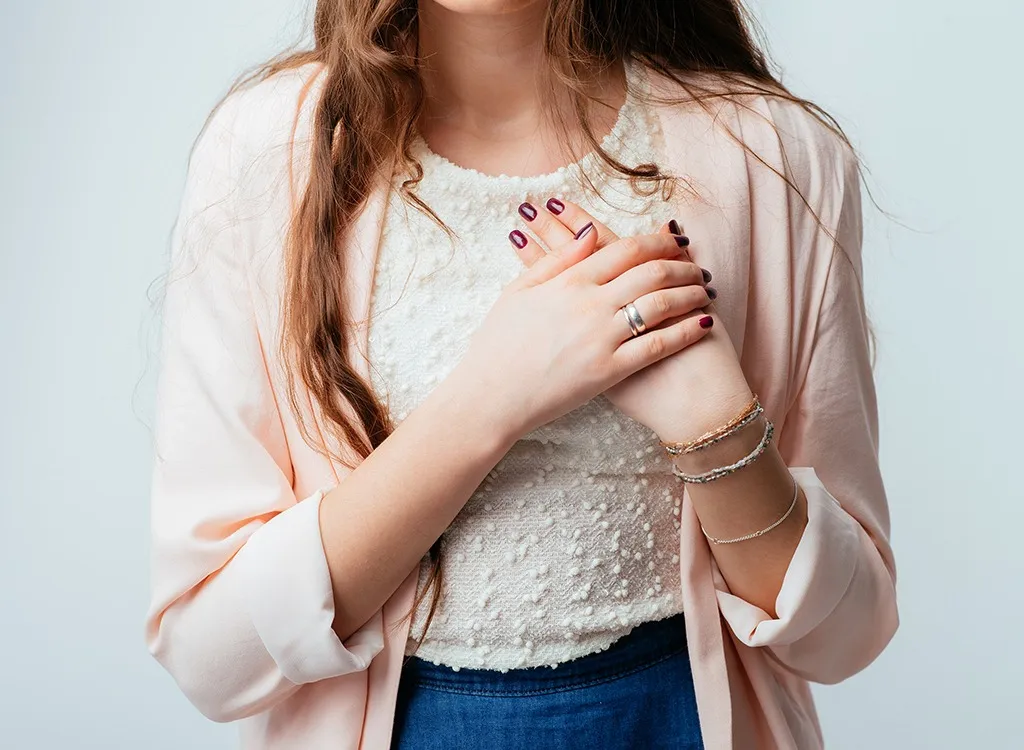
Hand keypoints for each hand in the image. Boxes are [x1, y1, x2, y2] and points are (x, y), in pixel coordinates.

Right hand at [454, 220, 714, 442]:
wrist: (489, 398)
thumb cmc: (496, 346)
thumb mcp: (517, 292)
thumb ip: (556, 260)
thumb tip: (590, 231)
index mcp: (567, 282)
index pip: (623, 249)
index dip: (656, 241)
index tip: (674, 239)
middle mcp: (589, 304)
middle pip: (649, 272)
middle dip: (680, 264)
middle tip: (695, 263)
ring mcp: (601, 338)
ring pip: (660, 304)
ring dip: (689, 292)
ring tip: (704, 289)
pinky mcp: (609, 371)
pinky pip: (658, 345)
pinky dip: (685, 331)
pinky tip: (704, 323)